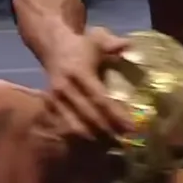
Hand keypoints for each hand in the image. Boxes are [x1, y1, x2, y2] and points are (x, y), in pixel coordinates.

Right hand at [41, 27, 135, 141]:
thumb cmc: (81, 46)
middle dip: (108, 130)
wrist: (52, 46)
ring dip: (95, 136)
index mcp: (79, 72)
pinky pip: (66, 125)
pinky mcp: (50, 105)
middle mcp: (65, 87)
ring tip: (113, 143)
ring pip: (76, 124)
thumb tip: (128, 46)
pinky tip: (95, 140)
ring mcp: (56, 98)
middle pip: (89, 115)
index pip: (100, 99)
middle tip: (126, 141)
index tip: (132, 127)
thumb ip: (113, 43)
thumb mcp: (97, 39)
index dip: (116, 114)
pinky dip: (81, 134)